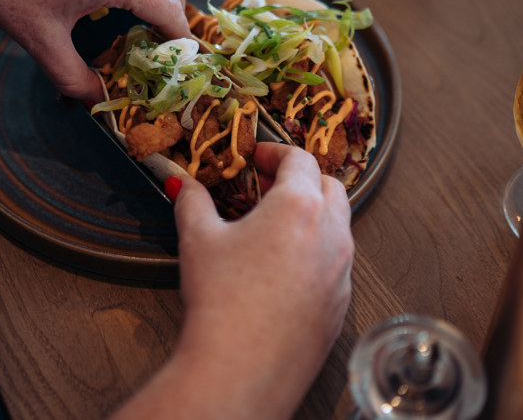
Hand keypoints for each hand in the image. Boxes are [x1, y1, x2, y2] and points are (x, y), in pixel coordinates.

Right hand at [166, 143, 353, 418]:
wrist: (240, 370)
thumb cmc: (222, 302)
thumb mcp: (198, 239)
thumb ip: (192, 201)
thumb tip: (181, 184)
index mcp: (299, 207)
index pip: (300, 159)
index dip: (275, 151)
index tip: (257, 156)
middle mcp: (331, 234)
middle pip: (329, 187)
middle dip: (300, 180)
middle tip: (266, 187)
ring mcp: (341, 272)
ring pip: (338, 226)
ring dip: (311, 216)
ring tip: (272, 228)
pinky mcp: (340, 305)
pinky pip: (335, 265)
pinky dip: (315, 253)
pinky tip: (281, 270)